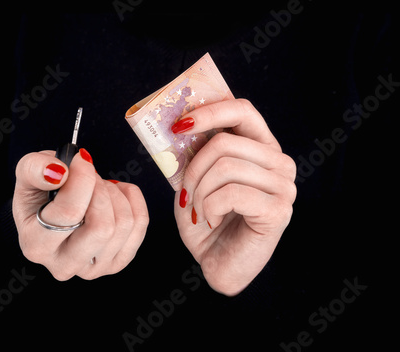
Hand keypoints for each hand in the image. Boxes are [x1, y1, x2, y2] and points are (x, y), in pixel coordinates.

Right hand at [12, 149, 148, 280]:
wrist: (52, 210)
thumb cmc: (41, 194)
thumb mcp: (28, 173)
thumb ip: (35, 168)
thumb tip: (59, 172)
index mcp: (36, 245)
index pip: (70, 213)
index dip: (82, 179)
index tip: (81, 160)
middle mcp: (64, 265)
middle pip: (102, 228)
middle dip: (101, 191)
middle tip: (90, 177)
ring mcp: (93, 269)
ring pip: (124, 225)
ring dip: (114, 194)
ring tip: (98, 187)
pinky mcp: (117, 263)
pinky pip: (140, 225)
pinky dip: (133, 200)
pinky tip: (116, 194)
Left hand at [173, 99, 296, 295]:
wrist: (220, 263)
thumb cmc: (207, 219)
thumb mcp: (196, 180)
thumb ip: (195, 154)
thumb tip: (179, 126)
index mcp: (261, 148)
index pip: (242, 110)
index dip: (209, 112)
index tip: (179, 126)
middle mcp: (279, 162)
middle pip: (224, 142)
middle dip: (193, 168)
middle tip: (186, 192)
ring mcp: (284, 186)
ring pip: (224, 167)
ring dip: (199, 192)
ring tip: (199, 210)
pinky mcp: (279, 210)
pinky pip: (231, 193)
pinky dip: (210, 207)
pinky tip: (213, 220)